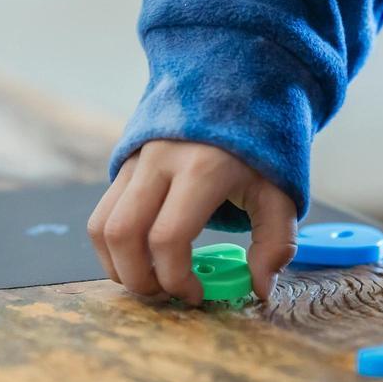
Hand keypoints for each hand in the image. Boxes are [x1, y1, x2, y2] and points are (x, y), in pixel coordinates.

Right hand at [88, 140, 296, 304]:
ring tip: (152, 280)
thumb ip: (275, 243)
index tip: (197, 294)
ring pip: (101, 227)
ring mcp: (136, 160)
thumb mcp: (281, 191)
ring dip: (119, 267)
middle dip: (140, 280)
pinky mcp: (125, 163)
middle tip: (168, 295)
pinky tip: (143, 257)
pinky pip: (102, 213)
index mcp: (202, 168)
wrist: (237, 86)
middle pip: (123, 236)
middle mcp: (159, 161)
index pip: (168, 238)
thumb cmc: (262, 145)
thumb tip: (259, 289)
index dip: (176, 279)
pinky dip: (113, 246)